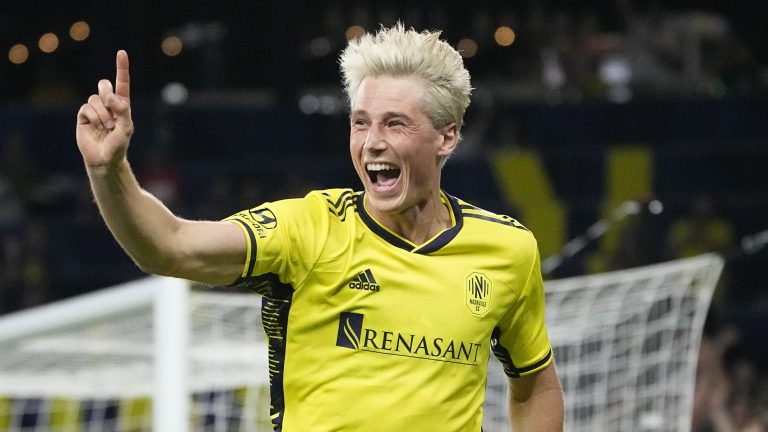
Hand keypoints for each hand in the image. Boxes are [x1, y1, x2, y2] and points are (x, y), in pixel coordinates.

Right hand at [76, 50, 132, 167]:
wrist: (104, 159)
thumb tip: (110, 97)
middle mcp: (107, 105)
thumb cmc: (119, 144)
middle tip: (111, 105)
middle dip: (107, 92)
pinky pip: (87, 107)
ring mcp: (95, 109)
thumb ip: (122, 110)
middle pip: (104, 85)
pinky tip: (97, 128)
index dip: (121, 68)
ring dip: (103, 114)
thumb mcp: (127, 127)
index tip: (121, 52)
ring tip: (107, 127)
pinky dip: (94, 117)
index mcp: (121, 105)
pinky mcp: (83, 115)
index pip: (122, 84)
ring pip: (96, 99)